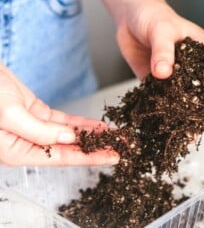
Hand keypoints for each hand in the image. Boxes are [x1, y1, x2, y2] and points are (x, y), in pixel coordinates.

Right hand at [0, 64, 118, 165]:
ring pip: (69, 135)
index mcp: (17, 152)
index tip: (113, 157)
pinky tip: (97, 125)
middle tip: (122, 145)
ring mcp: (32, 128)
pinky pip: (63, 121)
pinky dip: (80, 122)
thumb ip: (40, 132)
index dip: (91, 158)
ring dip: (92, 135)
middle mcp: (26, 144)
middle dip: (97, 147)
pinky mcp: (35, 113)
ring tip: (115, 135)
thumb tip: (68, 139)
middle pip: (69, 149)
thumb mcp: (9, 114)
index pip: (62, 159)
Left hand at [115, 0, 203, 127]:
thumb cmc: (153, 15)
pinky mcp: (159, 88)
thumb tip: (163, 73)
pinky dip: (171, 119)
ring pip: (192, 104)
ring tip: (197, 134)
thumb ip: (164, 50)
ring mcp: (178, 81)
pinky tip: (173, 131)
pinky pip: (167, 106)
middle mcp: (196, 70)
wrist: (129, 18)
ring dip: (197, 120)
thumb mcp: (162, 29)